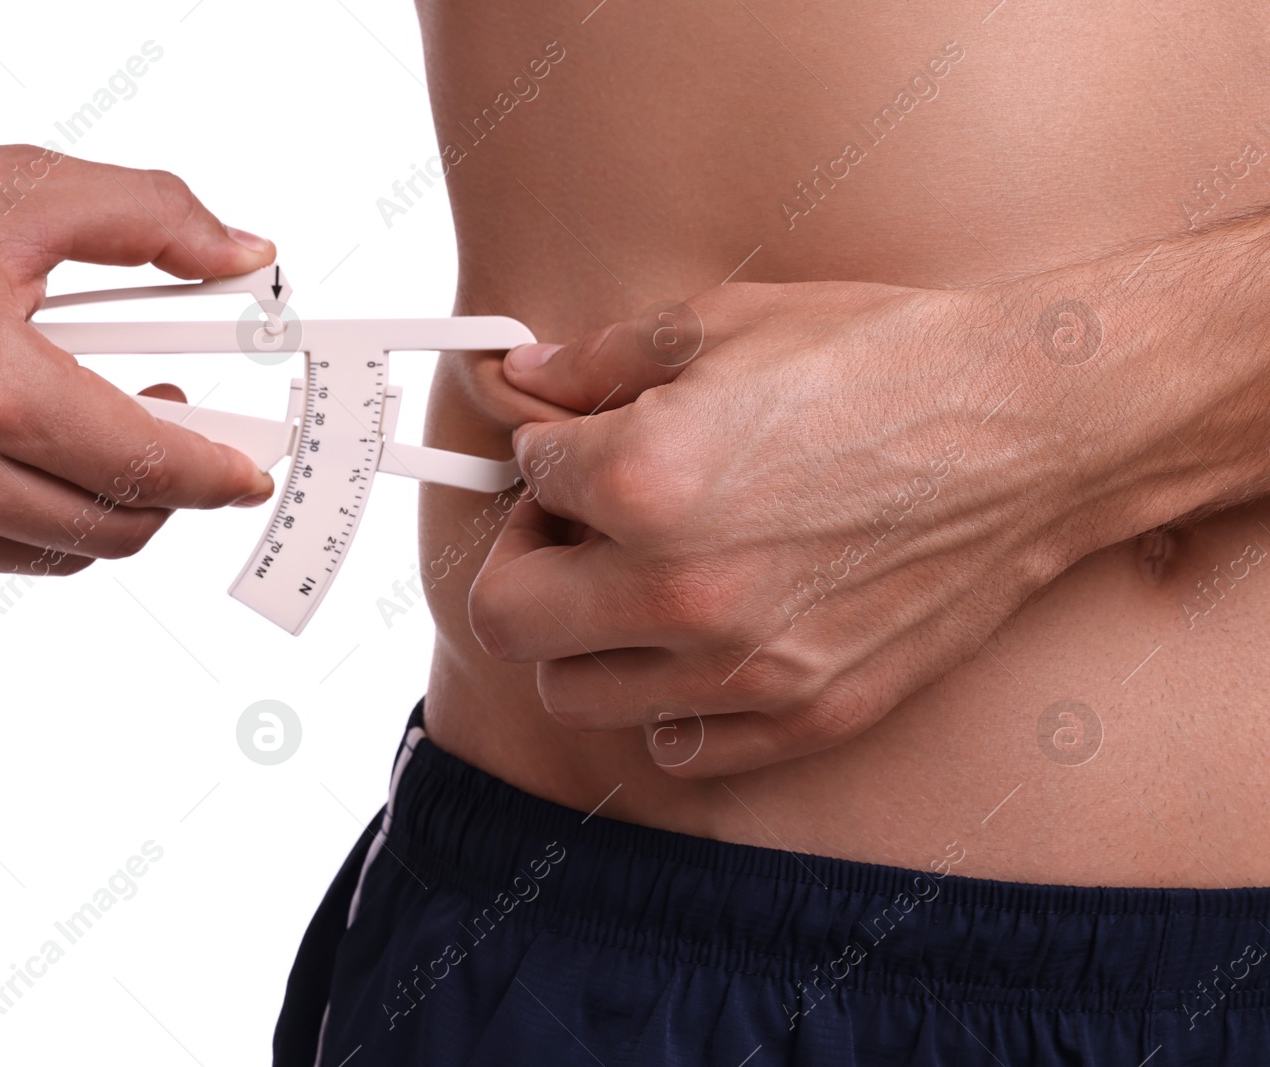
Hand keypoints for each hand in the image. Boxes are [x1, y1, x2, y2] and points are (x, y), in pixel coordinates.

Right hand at [0, 118, 275, 583]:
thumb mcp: (23, 191)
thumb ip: (155, 219)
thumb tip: (247, 255)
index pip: (147, 465)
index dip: (216, 472)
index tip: (249, 471)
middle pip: (114, 527)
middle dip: (166, 488)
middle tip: (169, 426)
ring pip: (53, 552)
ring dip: (92, 501)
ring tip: (84, 428)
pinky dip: (16, 517)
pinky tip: (2, 452)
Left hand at [468, 279, 1088, 775]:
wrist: (1037, 425)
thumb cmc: (885, 357)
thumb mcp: (728, 323)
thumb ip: (597, 361)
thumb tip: (515, 378)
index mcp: (644, 480)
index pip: (523, 478)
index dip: (544, 452)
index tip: (579, 446)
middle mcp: (679, 591)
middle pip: (505, 618)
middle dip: (522, 560)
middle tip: (572, 526)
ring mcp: (745, 668)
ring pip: (574, 694)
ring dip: (582, 635)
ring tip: (638, 579)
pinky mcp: (806, 715)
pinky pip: (676, 747)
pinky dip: (664, 702)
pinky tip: (700, 641)